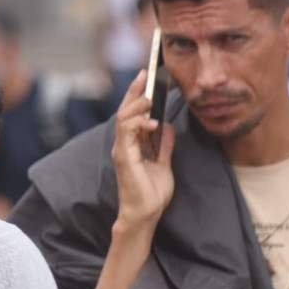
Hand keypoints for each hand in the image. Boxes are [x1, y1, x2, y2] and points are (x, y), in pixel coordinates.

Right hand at [112, 73, 177, 233]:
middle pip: (125, 110)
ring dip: (136, 104)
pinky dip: (138, 124)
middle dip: (134, 91)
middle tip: (144, 74)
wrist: (146, 214)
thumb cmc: (152, 193)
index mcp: (131, 144)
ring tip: (149, 96)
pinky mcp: (124, 157)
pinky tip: (152, 122)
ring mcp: (122, 150)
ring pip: (123, 118)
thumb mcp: (163, 164)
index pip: (132, 113)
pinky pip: (127, 133)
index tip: (146, 78)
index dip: (137, 95)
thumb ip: (163, 145)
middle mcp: (123, 144)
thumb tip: (166, 127)